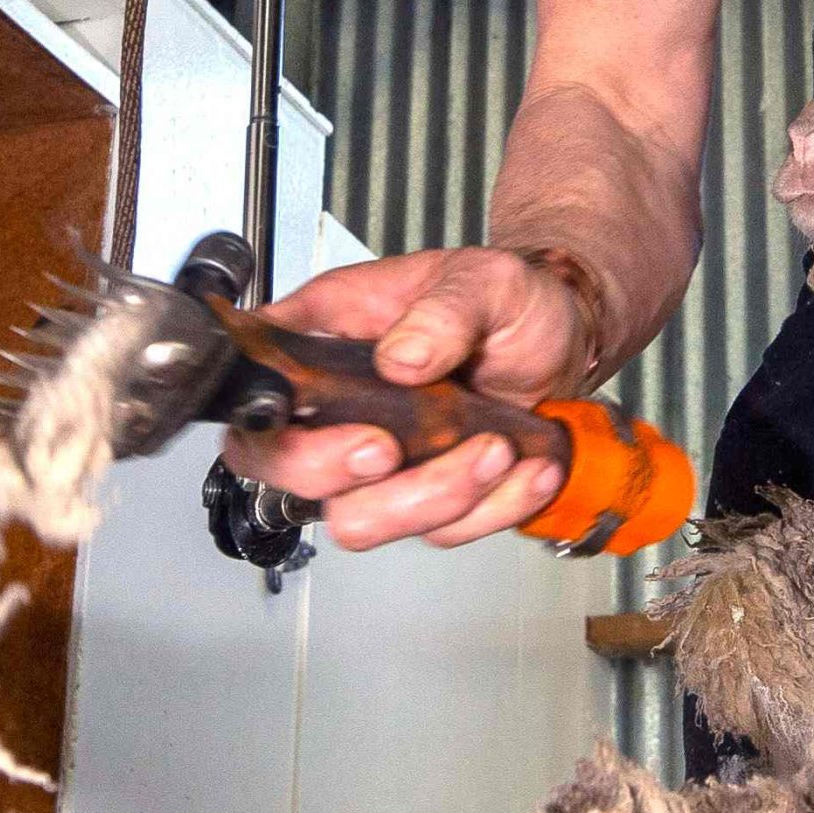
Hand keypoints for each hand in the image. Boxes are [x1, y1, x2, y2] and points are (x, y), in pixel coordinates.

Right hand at [215, 248, 588, 550]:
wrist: (562, 343)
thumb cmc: (505, 301)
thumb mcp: (484, 280)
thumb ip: (443, 309)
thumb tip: (400, 357)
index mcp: (324, 343)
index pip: (250, 392)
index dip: (263, 424)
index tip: (315, 420)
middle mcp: (338, 410)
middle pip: (281, 473)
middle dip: (333, 472)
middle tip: (390, 447)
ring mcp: (379, 465)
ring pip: (360, 520)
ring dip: (434, 495)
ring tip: (497, 448)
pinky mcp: (429, 499)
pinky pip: (440, 532)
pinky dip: (493, 506)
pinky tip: (527, 466)